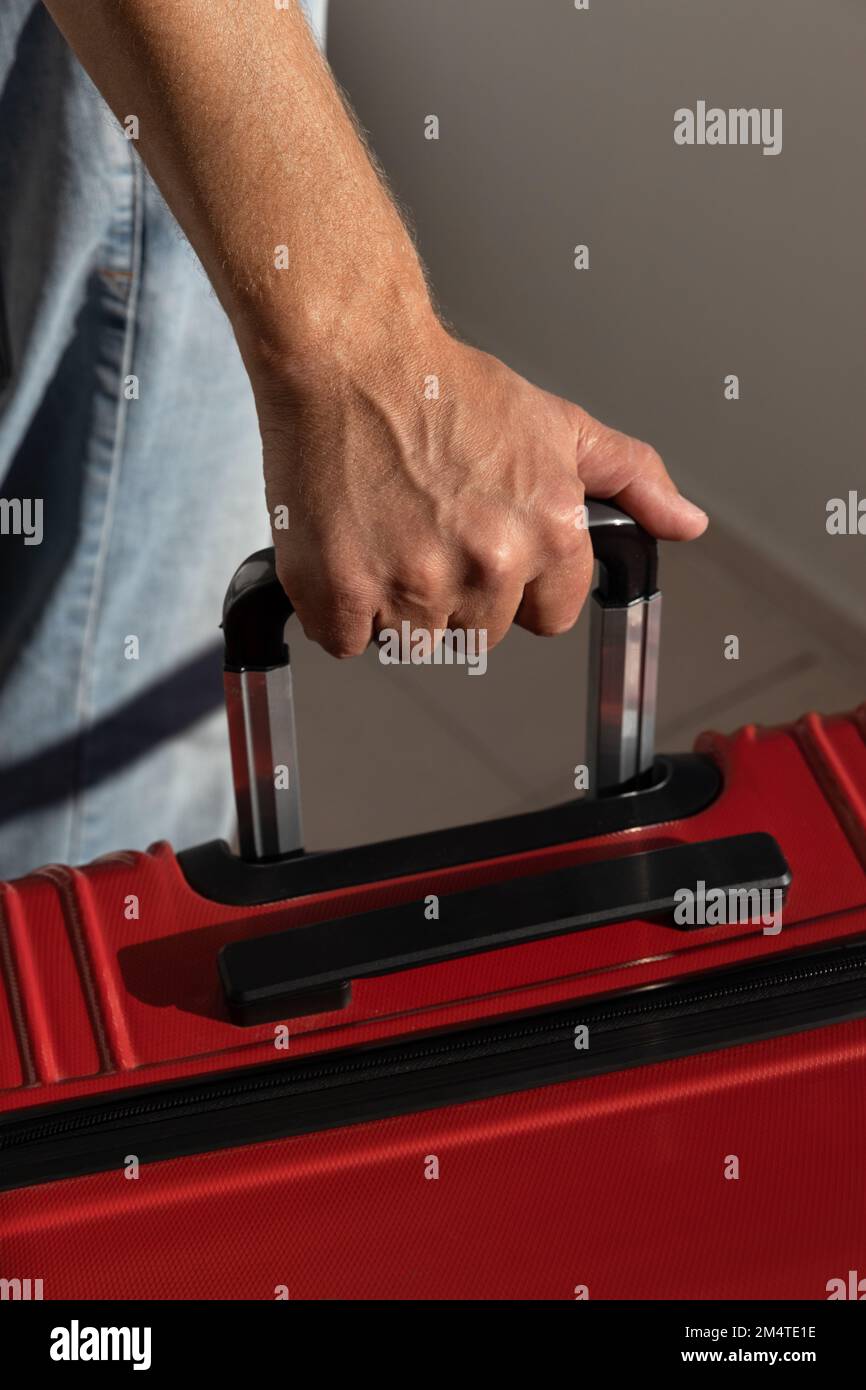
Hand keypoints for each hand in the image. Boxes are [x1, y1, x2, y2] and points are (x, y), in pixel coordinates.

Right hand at [253, 315, 706, 657]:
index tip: (489, 550)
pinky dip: (340, 608)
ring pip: (414, 641)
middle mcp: (489, 563)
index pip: (549, 617)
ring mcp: (415, 582)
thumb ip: (631, 478)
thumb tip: (686, 523)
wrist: (354, 358)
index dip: (519, 588)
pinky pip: (346, 641)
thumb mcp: (559, 425)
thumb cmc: (446, 386)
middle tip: (429, 529)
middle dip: (456, 594)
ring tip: (387, 534)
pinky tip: (349, 550)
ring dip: (396, 604)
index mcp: (549, 533)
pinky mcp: (345, 591)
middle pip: (479, 634)